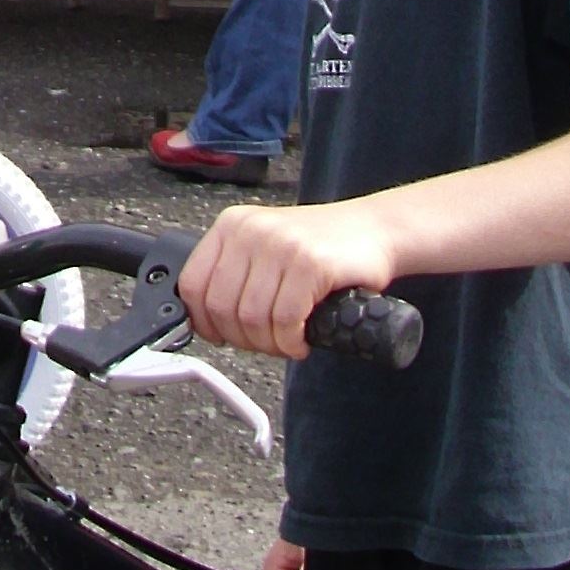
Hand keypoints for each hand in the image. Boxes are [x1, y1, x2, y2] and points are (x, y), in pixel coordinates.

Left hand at [176, 199, 396, 360]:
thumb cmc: (322, 247)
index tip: (221, 337)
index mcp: (232, 226)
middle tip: (266, 344)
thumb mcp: (265, 249)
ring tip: (287, 342)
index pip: (192, 285)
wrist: (377, 229)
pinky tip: (302, 341)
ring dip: (271, 344)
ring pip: (253, 318)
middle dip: (243, 339)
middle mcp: (251, 230)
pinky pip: (286, 320)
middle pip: (222, 308)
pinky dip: (292, 342)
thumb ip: (233, 275)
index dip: (203, 322)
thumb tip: (203, 322)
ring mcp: (281, 244)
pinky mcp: (311, 262)